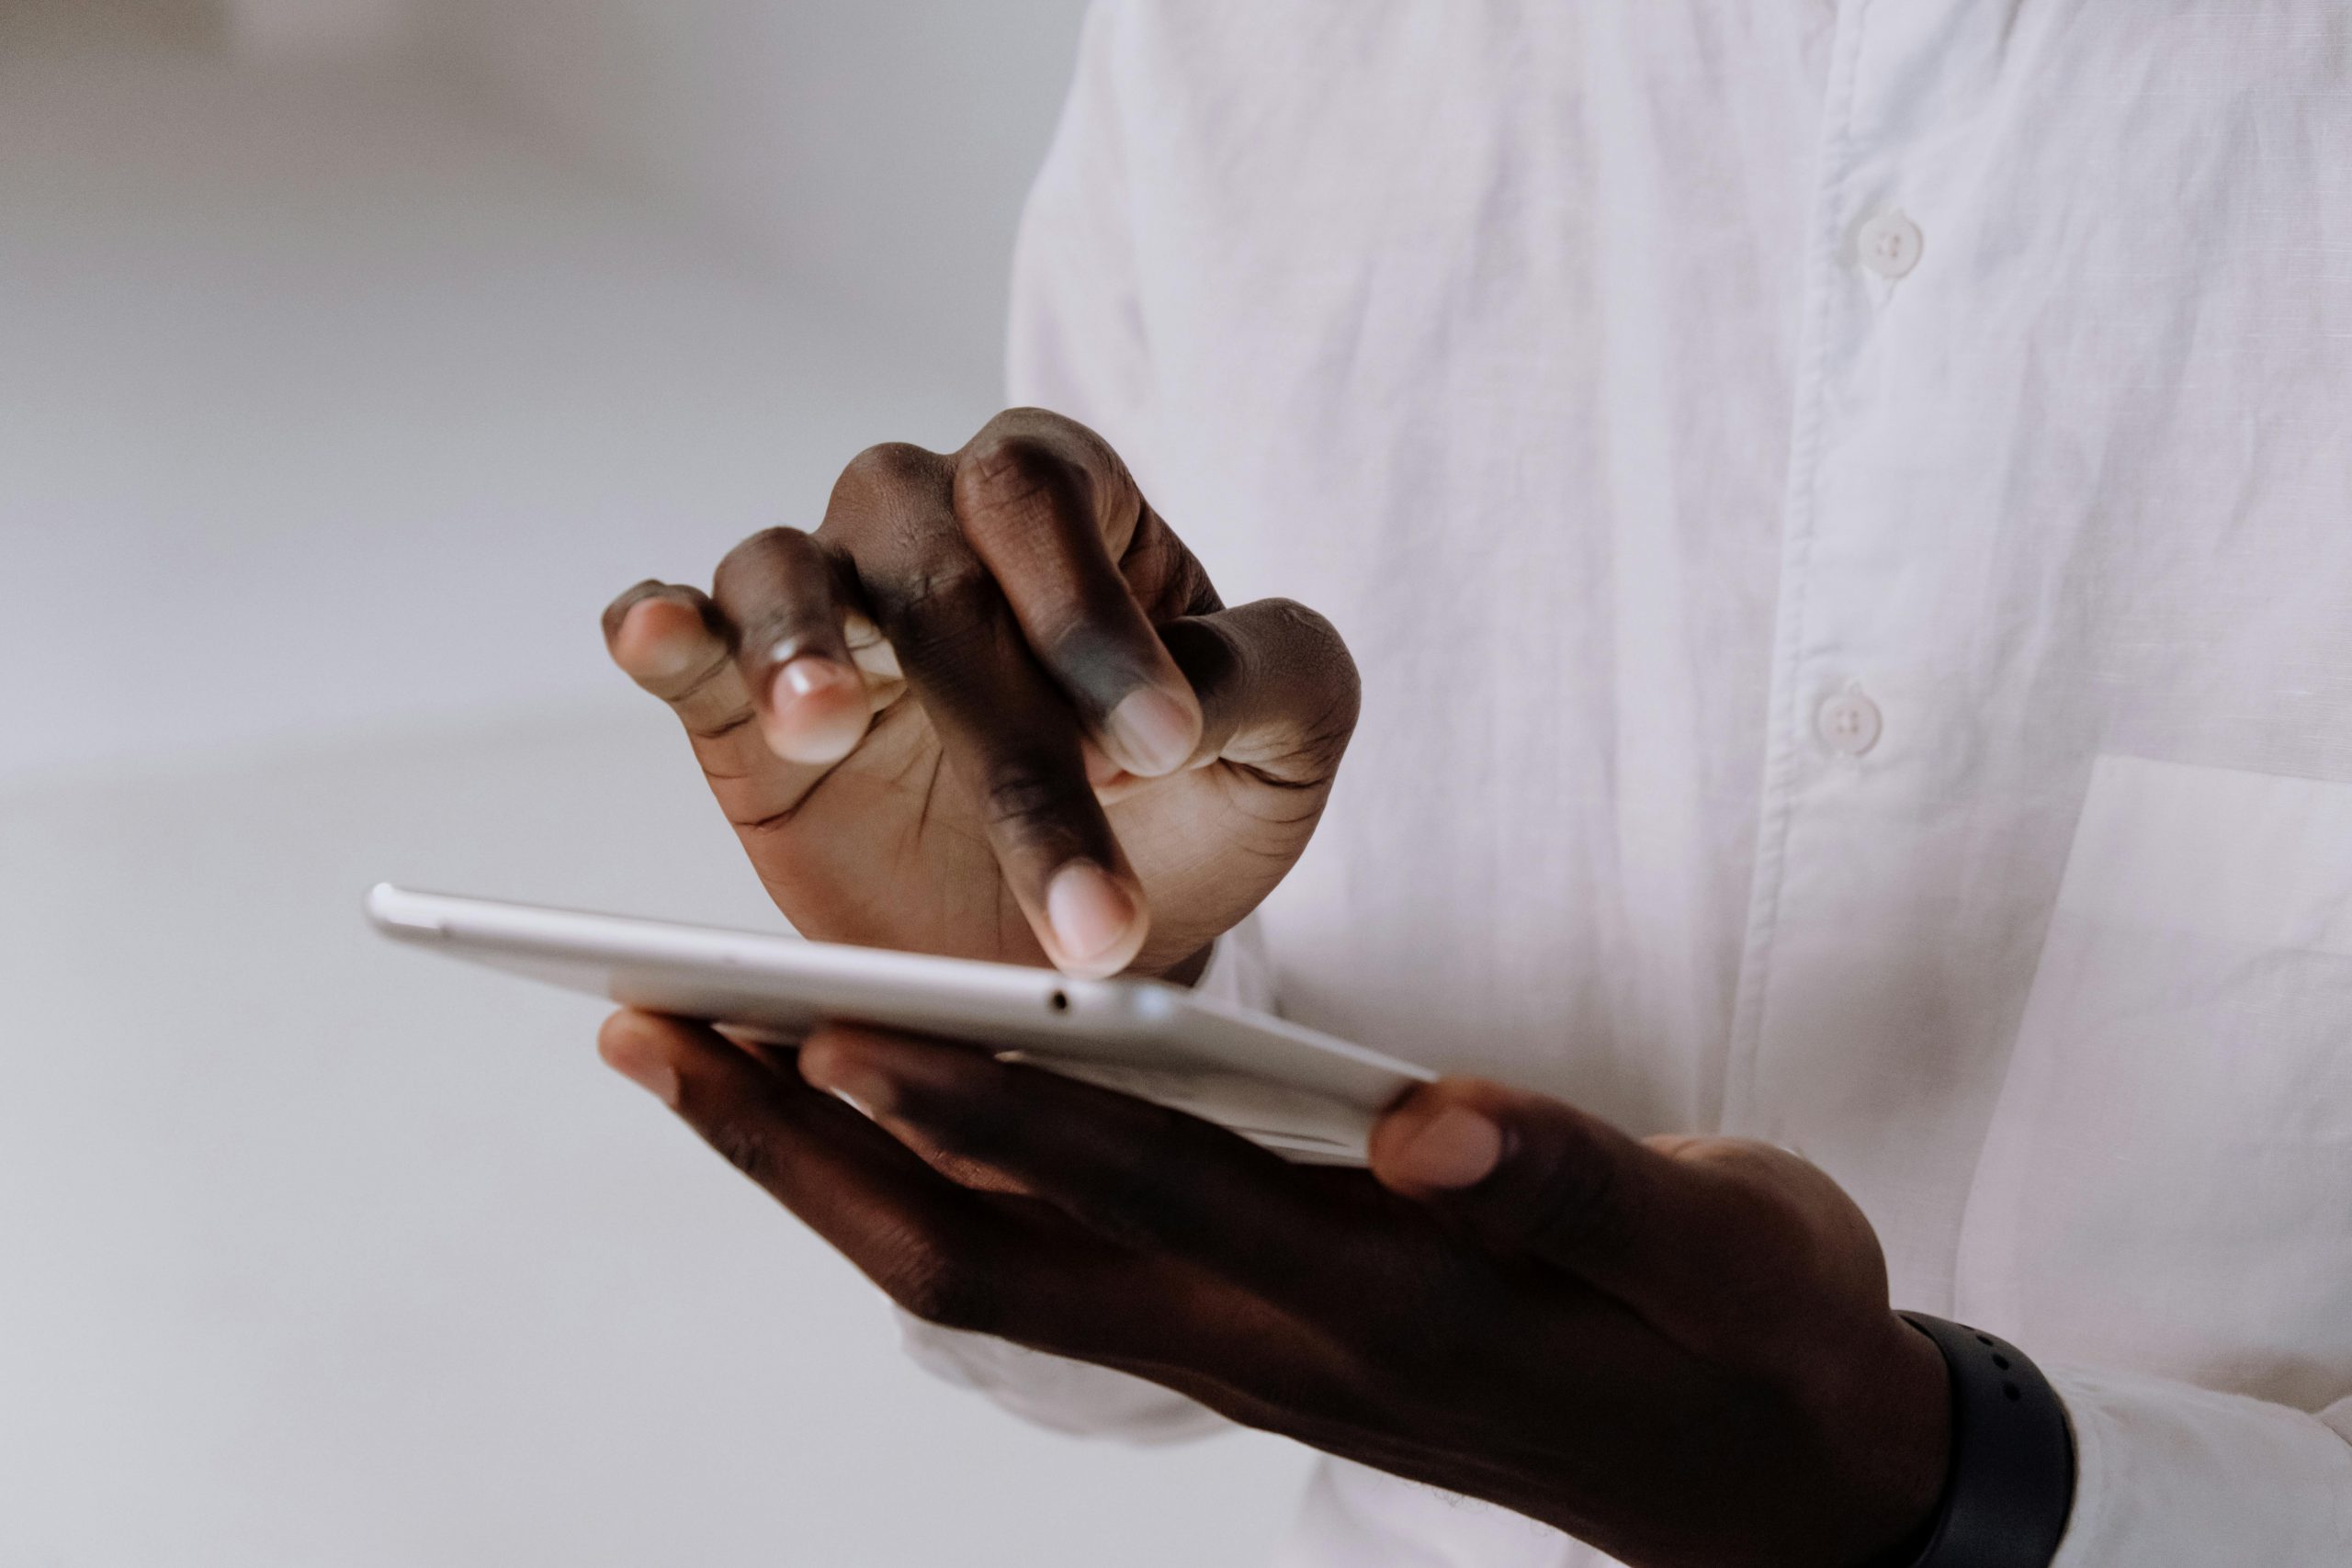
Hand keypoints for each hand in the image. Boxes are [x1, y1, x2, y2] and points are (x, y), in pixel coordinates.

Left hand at [598, 1012, 1952, 1567]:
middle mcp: (1270, 1337)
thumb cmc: (1755, 1344)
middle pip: (985, 1256)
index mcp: (1379, 1296)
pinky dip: (928, 1193)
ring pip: (986, 1276)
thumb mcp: (1726, 1251)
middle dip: (804, 1147)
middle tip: (650, 1032)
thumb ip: (1580, 1183)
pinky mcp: (1253, 1340)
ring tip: (707, 1061)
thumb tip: (1424, 1119)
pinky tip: (874, 1119)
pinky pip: (1045, 1276)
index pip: (1140, 1184)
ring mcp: (1244, 1353)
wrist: (1780, 1491)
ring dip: (828, 1176)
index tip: (825, 1024)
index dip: (982, 1103)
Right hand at [600, 409, 1357, 978]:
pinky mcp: (729, 713)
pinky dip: (659, 629)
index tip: (1160, 752)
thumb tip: (1187, 688)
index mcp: (1064, 508)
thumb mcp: (1282, 746)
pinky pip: (677, 638)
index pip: (1046, 502)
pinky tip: (656, 634)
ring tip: (820, 719)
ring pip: (783, 571)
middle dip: (1002, 728)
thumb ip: (1272, 677)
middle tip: (1073, 895)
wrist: (1084, 939)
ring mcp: (823, 610)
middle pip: (930, 567)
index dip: (1092, 615)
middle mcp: (929, 527)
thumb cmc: (1191, 811)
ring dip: (799, 641)